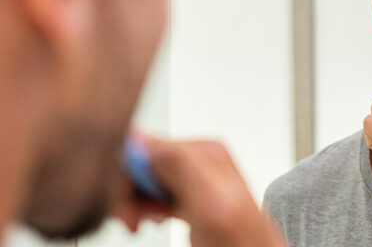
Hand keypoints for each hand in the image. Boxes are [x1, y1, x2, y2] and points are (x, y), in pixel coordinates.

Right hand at [115, 137, 284, 246]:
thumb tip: (143, 139)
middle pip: (143, 163)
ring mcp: (194, 180)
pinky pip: (155, 194)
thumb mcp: (211, 198)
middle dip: (130, 191)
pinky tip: (154, 220)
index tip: (125, 202)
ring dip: (136, 202)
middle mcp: (199, 161)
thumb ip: (180, 164)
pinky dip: (146, 208)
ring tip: (142, 221)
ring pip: (145, 181)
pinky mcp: (190, 199)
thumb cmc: (242, 240)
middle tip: (133, 219)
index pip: (146, 145)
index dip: (127, 174)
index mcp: (204, 151)